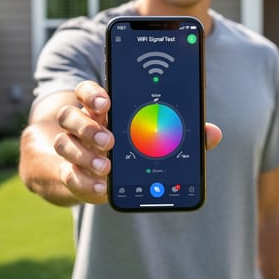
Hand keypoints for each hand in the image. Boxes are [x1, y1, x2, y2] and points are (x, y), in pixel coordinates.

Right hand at [53, 81, 222, 204]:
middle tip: (111, 141)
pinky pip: (67, 174)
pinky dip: (84, 181)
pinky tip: (102, 188)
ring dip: (84, 154)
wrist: (95, 174)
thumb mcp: (156, 139)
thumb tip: (214, 133)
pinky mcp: (68, 173)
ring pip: (64, 142)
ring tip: (107, 167)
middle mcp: (81, 124)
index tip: (107, 103)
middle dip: (89, 127)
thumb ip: (183, 134)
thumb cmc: (132, 148)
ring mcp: (71, 148)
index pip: (87, 91)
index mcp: (102, 109)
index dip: (93, 94)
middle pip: (71, 115)